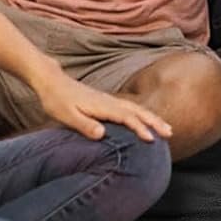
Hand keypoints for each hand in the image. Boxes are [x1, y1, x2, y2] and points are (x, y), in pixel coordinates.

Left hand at [35, 68, 172, 144]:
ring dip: (151, 117)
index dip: (140, 128)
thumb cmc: (56, 100)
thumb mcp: (66, 115)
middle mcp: (109, 101)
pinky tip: (144, 119)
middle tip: (170, 133)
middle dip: (154, 121)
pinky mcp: (106, 101)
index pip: (126, 117)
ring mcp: (108, 100)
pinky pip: (129, 107)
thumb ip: (84, 125)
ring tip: (165, 127)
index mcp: (102, 106)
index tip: (152, 139)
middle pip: (137, 110)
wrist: (51, 81)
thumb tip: (102, 134)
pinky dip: (142, 114)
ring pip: (135, 108)